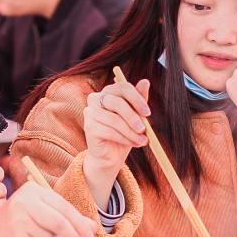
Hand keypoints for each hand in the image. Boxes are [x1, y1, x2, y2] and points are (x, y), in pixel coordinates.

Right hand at [0, 183, 95, 236]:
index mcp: (33, 191)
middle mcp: (24, 203)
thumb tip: (92, 228)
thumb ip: (65, 218)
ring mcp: (19, 222)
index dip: (80, 222)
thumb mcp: (39, 214)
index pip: (63, 206)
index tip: (92, 235)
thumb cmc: (16, 224)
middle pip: (59, 222)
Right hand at [82, 78, 149, 206]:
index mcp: (109, 92)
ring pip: (114, 120)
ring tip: (142, 141)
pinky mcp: (89, 127)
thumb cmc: (125, 132)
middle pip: (116, 102)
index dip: (137, 99)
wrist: (112, 155)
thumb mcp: (136, 116)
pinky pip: (109, 131)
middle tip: (145, 129)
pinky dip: (124, 139)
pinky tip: (133, 144)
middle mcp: (96, 99)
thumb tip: (145, 81)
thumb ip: (139, 100)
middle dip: (133, 116)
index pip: (123, 87)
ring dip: (131, 132)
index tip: (148, 113)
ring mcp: (90, 112)